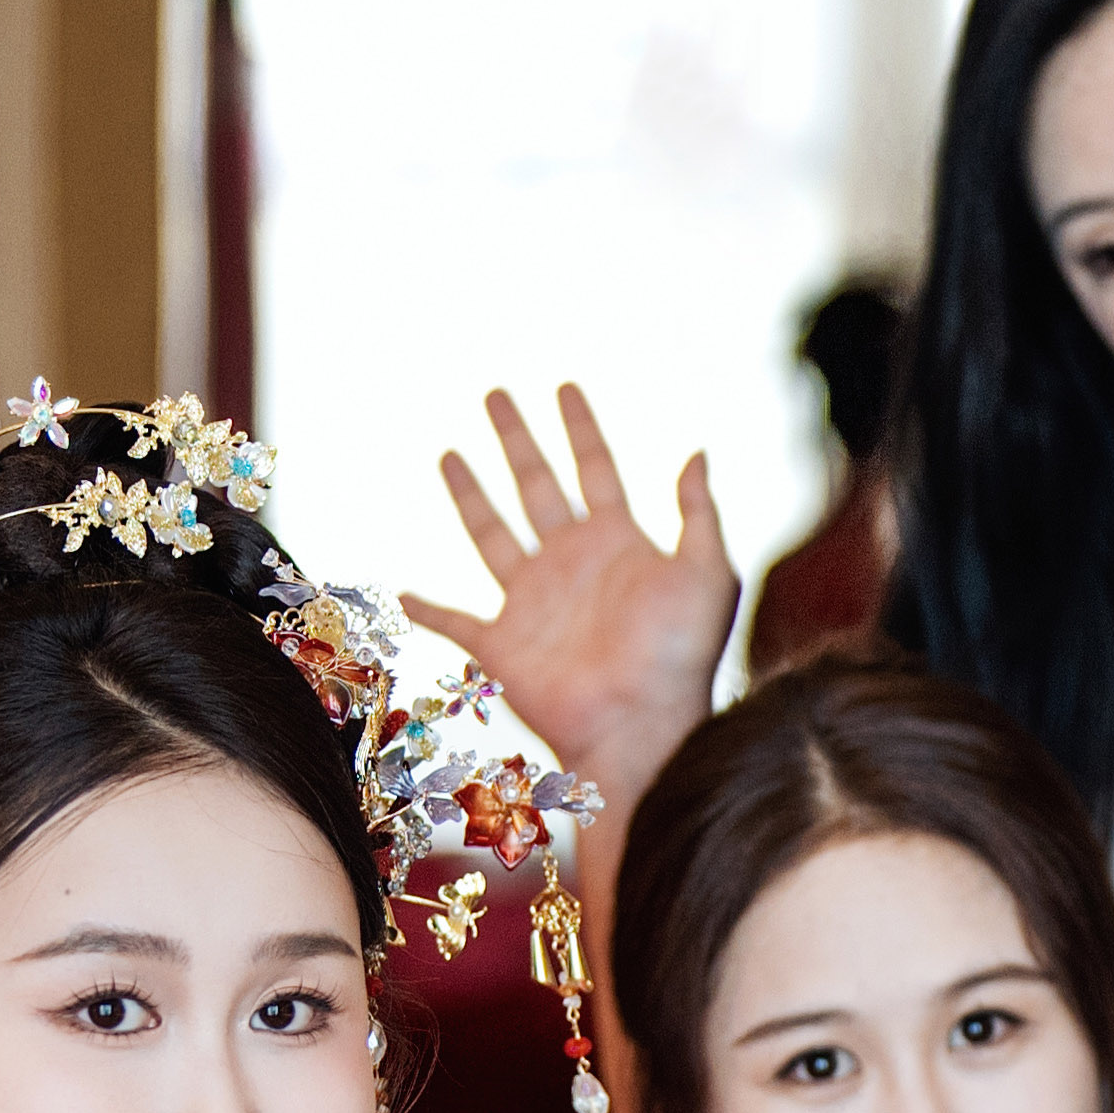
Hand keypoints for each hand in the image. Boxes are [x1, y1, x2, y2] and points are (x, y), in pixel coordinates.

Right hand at [402, 380, 735, 796]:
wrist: (643, 725)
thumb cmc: (682, 657)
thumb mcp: (709, 574)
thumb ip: (700, 513)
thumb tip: (697, 451)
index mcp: (618, 543)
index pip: (596, 468)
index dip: (581, 427)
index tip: (565, 387)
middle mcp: (570, 564)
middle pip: (536, 485)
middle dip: (516, 440)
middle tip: (495, 394)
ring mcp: (533, 603)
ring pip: (491, 534)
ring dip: (469, 496)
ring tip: (449, 453)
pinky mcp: (502, 644)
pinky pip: (455, 623)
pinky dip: (428, 610)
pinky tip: (404, 593)